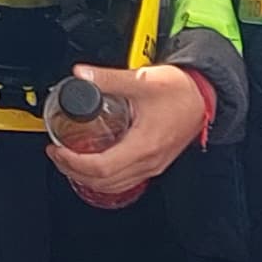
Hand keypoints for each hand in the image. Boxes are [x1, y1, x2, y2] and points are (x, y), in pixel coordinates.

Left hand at [49, 64, 209, 206]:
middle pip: (103, 182)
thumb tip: (81, 76)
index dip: (73, 162)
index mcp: (143, 145)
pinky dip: (104, 177)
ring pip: (114, 185)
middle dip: (73, 171)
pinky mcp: (155, 162)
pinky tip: (94, 164)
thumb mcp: (142, 80)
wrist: (205, 96)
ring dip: (88, 177)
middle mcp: (149, 161)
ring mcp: (153, 165)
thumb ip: (108, 78)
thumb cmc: (181, 91)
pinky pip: (125, 180)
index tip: (57, 149)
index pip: (100, 168)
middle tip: (57, 155)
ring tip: (70, 160)